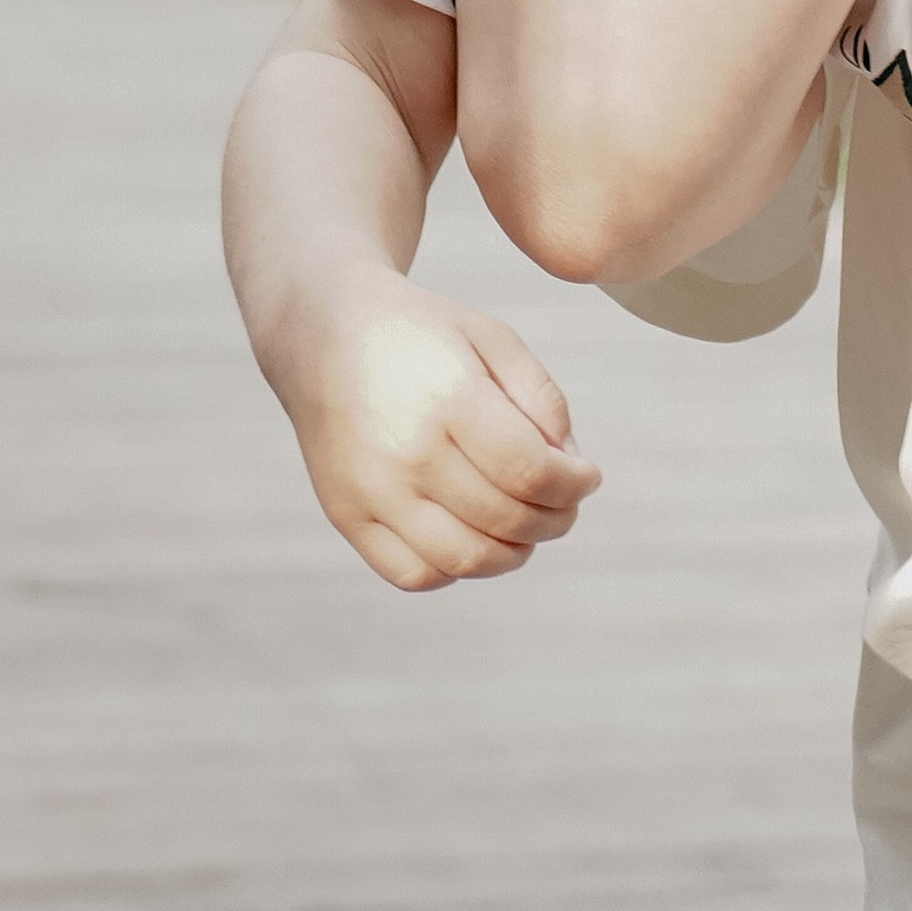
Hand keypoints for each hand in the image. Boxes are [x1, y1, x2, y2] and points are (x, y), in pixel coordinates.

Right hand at [279, 267, 601, 591]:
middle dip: (555, 519)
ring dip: (514, 553)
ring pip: (465, 560)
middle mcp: (406, 453)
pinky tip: (473, 536)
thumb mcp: (493, 337)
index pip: (529, 470)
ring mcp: (372, 493)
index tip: (588, 476)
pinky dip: (457, 570)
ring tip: (528, 524)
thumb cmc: (422, 335)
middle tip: (566, 502)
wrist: (323, 336)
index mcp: (449, 398)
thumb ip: (542, 399)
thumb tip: (570, 466)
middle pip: (504, 519)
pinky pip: (415, 574)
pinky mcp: (347, 517)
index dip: (573, 484)